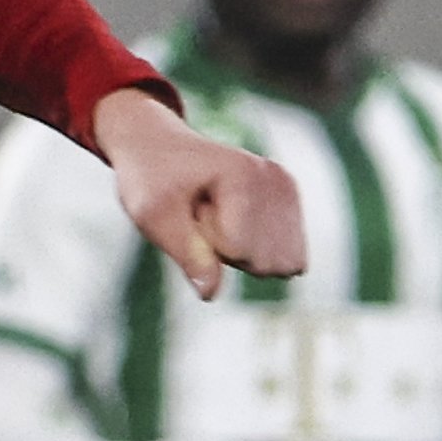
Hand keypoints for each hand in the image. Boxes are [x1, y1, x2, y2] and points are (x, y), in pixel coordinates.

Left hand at [94, 88, 305, 301]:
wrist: (159, 146)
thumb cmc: (151, 180)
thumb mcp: (154, 217)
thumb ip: (187, 255)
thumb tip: (211, 294)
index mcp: (243, 175)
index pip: (237, 251)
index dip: (205, 245)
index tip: (188, 210)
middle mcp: (274, 178)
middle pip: (264, 262)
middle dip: (228, 252)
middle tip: (202, 215)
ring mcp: (286, 188)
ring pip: (279, 263)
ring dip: (243, 252)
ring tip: (217, 218)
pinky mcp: (290, 198)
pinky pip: (288, 256)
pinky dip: (256, 248)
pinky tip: (233, 221)